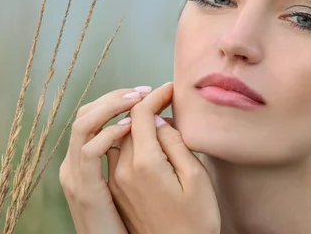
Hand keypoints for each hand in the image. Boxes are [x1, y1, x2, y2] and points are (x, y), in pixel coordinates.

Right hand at [59, 87, 150, 233]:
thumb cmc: (128, 219)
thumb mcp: (125, 180)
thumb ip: (128, 153)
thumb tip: (145, 124)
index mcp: (84, 158)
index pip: (94, 115)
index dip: (117, 98)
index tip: (146, 91)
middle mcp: (75, 162)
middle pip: (86, 113)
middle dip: (114, 96)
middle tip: (143, 90)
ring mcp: (76, 174)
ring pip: (83, 124)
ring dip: (111, 107)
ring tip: (138, 99)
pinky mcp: (84, 188)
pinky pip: (89, 152)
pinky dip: (108, 134)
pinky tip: (130, 127)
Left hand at [108, 82, 220, 233]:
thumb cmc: (196, 221)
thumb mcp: (197, 179)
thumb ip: (176, 144)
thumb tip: (161, 121)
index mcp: (145, 163)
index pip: (141, 113)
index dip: (156, 95)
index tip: (171, 89)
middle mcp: (123, 169)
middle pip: (124, 122)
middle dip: (142, 103)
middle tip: (162, 96)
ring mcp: (116, 181)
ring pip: (116, 135)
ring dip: (130, 119)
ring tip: (150, 110)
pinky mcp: (116, 190)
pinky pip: (113, 152)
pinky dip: (124, 137)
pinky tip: (140, 135)